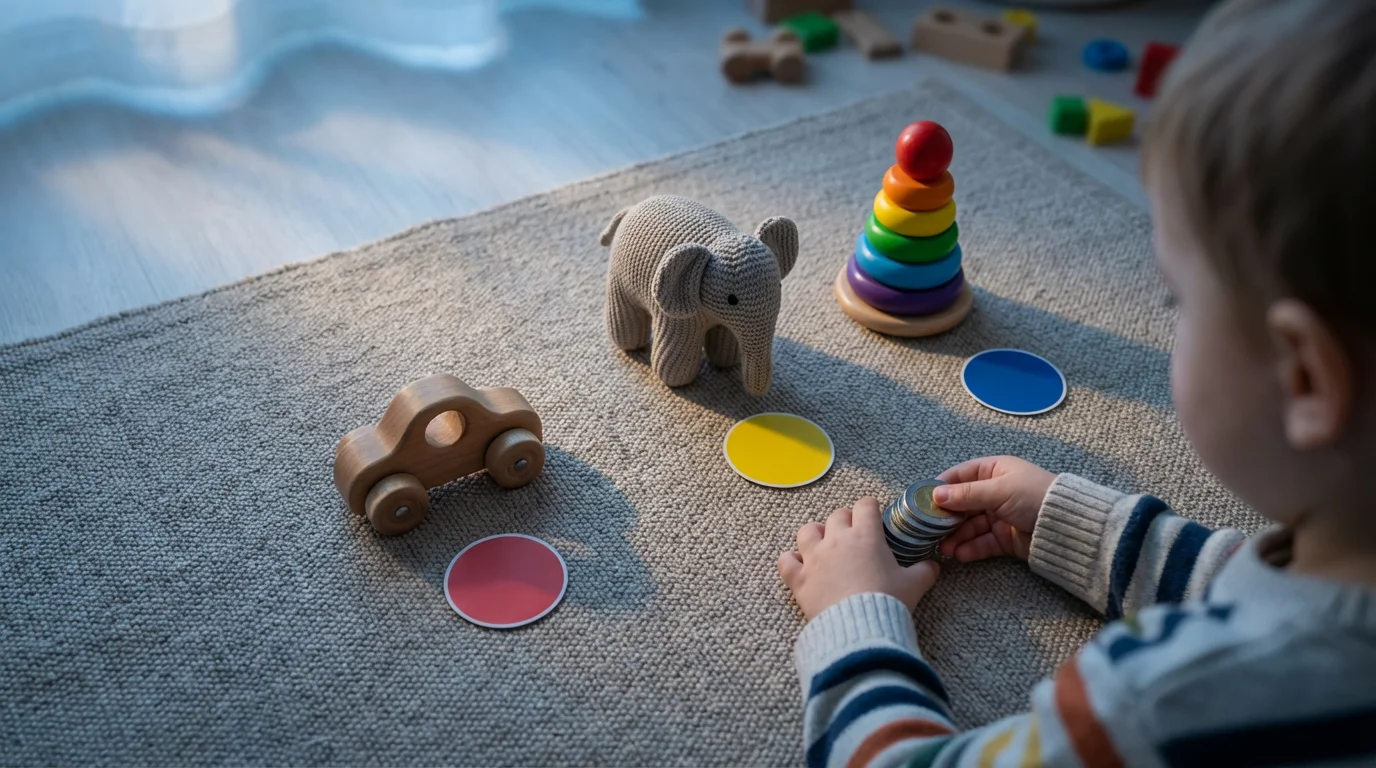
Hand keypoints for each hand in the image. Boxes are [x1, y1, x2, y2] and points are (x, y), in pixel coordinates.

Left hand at [778, 497, 939, 619]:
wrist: (860, 628)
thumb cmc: (888, 601)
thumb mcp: (914, 585)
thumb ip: (924, 571)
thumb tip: (933, 566)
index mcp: (866, 535)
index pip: (865, 506)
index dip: (870, 509)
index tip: (874, 518)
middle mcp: (837, 540)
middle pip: (836, 515)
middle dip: (845, 520)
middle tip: (854, 534)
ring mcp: (814, 558)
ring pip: (807, 531)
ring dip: (815, 534)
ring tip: (823, 543)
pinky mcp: (799, 579)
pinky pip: (785, 561)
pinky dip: (790, 561)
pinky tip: (797, 565)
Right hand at [934, 456, 1054, 560]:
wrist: (1066, 526)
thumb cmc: (1034, 496)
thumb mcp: (999, 490)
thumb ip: (966, 494)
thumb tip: (935, 495)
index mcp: (994, 470)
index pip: (960, 476)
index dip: (941, 487)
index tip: (923, 500)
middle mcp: (993, 492)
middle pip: (961, 504)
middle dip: (946, 518)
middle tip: (929, 530)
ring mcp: (998, 516)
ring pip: (969, 526)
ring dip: (955, 536)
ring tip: (943, 548)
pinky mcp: (1003, 538)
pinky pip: (981, 542)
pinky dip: (970, 548)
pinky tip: (959, 554)